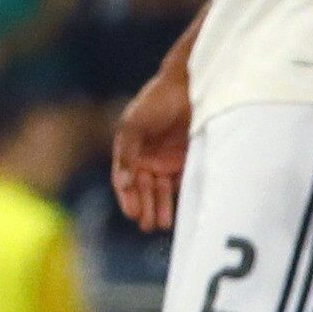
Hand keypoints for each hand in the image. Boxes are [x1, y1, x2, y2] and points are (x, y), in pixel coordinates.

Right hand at [111, 67, 191, 231]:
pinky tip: (176, 213)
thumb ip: (126, 153)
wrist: (190, 85)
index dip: (127, 197)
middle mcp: (146, 157)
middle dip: (143, 207)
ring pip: (160, 190)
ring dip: (159, 208)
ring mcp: (166, 160)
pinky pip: (180, 183)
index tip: (132, 213)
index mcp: (129, 150)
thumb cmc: (156, 101)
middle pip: (143, 189)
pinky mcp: (185, 160)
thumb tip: (122, 183)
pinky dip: (177, 198)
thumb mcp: (133, 124)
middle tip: (147, 225)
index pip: (124, 180)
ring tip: (160, 225)